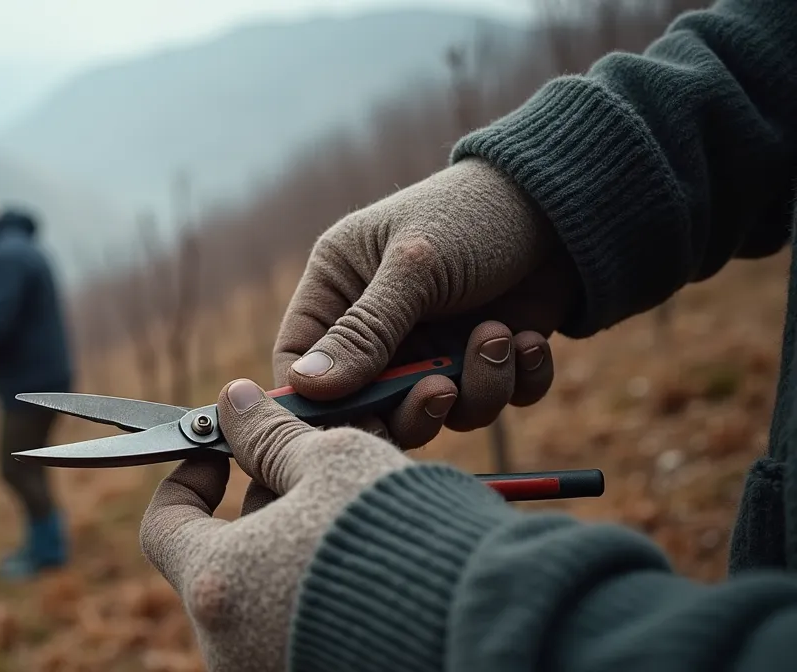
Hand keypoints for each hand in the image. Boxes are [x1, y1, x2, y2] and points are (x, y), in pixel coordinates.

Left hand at [140, 379, 412, 671]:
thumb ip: (273, 435)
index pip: (163, 524)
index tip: (223, 454)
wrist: (483, 627)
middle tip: (314, 471)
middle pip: (226, 557)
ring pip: (268, 590)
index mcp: (217, 584)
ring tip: (357, 512)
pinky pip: (303, 624)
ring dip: (299, 543)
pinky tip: (373, 562)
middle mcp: (230, 644)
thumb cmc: (401, 538)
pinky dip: (323, 587)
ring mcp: (271, 668)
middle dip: (264, 506)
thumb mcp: (335, 463)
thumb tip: (235, 401)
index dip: (189, 479)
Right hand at [275, 157, 580, 447]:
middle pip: (369, 407)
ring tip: (501, 336)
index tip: (355, 425)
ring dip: (477, 387)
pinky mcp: (483, 359)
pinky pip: (492, 402)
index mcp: (339, 289)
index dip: (318, 403)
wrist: (567, 202)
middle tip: (443, 392)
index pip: (300, 363)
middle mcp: (378, 327)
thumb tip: (305, 387)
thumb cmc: (473, 215)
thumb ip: (363, 331)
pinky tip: (530, 339)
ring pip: (438, 414)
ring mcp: (432, 347)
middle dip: (412, 409)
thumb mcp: (415, 268)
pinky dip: (516, 381)